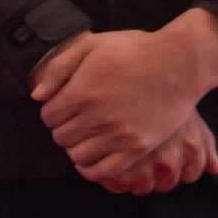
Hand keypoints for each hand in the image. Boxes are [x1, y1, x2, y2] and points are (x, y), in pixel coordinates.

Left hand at [31, 10, 217, 180]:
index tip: (64, 106)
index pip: (48, 117)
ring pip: (78, 156)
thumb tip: (37, 96)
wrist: (180, 63)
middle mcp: (97, 116)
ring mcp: (119, 134)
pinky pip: (105, 171)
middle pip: (61, 137)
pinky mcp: (138, 147)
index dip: (53, 111)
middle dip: (64, 128)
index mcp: (82, 92)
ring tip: (86, 136)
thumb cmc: (135, 50)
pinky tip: (91, 161)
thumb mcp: (91, 45)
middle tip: (77, 120)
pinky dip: (93, 170)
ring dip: (77, 148)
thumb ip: (58, 68)